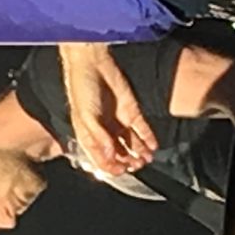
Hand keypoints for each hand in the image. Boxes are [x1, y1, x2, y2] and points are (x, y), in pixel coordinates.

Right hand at [58, 42, 157, 174]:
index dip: (111, 167)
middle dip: (128, 162)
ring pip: (131, 143)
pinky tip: (153, 147)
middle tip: (137, 165)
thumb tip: (111, 156)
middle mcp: (104, 131)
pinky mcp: (131, 111)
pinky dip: (148, 139)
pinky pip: (142, 129)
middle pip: (118, 153)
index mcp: (89, 135)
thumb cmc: (82, 89)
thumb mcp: (85, 117)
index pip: (101, 158)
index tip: (121, 171)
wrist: (92, 63)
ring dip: (139, 153)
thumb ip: (99, 138)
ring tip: (147, 159)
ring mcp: (118, 121)